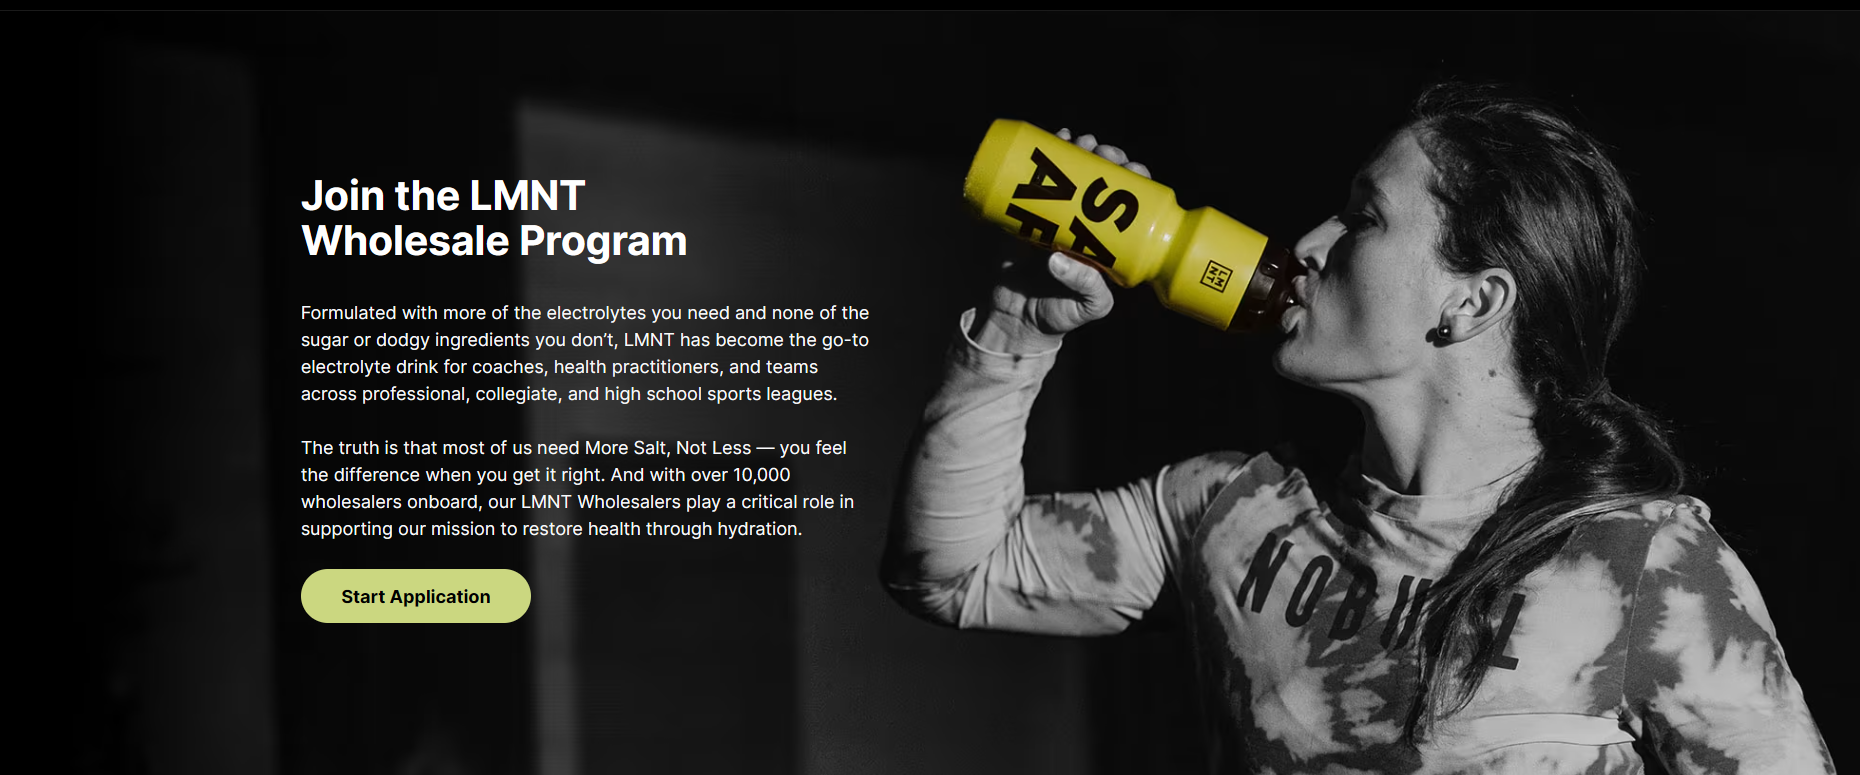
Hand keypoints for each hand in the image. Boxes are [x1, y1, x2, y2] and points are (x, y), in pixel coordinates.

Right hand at [969, 129, 1151, 352]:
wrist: (1015, 320)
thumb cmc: (1060, 314)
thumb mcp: (1086, 306)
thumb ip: (1084, 287)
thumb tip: (1057, 258)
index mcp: (1110, 239)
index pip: (1129, 202)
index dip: (1134, 181)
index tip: (1133, 168)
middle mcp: (1084, 221)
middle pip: (1101, 180)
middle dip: (1107, 159)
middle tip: (1104, 152)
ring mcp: (1055, 215)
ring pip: (1072, 173)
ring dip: (1080, 150)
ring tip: (1082, 141)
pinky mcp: (1025, 213)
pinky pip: (1036, 178)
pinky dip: (1044, 154)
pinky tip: (1055, 136)